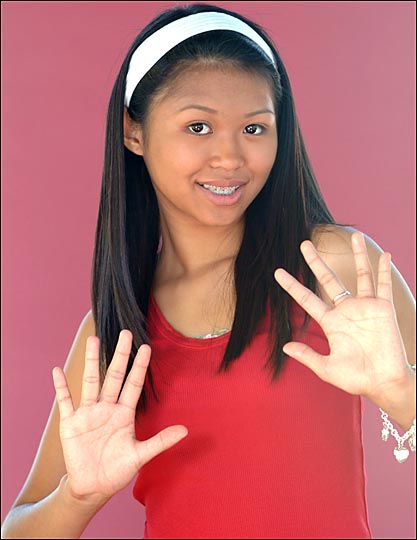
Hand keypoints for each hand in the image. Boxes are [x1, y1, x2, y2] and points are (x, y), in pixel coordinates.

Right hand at [52, 330, 187, 503]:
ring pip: (90, 381)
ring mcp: (88, 414)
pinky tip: (57, 371)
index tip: (147, 347)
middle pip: (114, 375)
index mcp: (124, 414)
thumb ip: (161, 441)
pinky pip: (65, 401)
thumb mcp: (140, 455)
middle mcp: (107, 408)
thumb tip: (186, 430)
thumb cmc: (117, 470)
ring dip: (91, 361)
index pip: (133, 384)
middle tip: (125, 333)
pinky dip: (61, 387)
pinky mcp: (70, 423)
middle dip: (120, 355)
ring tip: (93, 339)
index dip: (139, 366)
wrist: (93, 487)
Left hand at [274, 232, 409, 402]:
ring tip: (353, 235)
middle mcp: (346, 311)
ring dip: (358, 255)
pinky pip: (383, 286)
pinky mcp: (384, 310)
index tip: (277, 272)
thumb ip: (307, 356)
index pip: (307, 299)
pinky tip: (384, 255)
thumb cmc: (356, 379)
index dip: (292, 286)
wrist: (384, 384)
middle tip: (304, 243)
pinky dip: (384, 271)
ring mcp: (365, 308)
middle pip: (328, 279)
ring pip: (360, 275)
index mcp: (330, 323)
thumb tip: (285, 346)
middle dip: (316, 261)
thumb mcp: (327, 369)